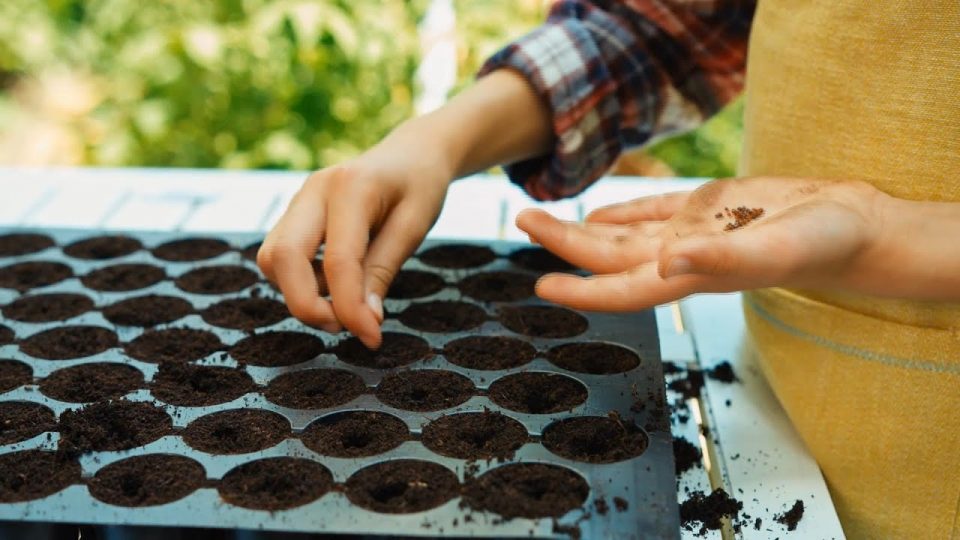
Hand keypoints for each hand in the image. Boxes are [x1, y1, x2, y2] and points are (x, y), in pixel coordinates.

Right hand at [257, 133, 451, 347]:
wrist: (412, 153)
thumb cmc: (420, 186)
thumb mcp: (415, 226)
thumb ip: (384, 271)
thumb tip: (364, 322)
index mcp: (352, 187)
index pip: (339, 260)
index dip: (351, 308)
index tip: (372, 338)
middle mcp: (314, 189)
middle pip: (282, 257)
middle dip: (306, 305)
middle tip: (345, 327)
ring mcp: (299, 200)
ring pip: (272, 259)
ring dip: (300, 294)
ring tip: (345, 306)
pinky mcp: (295, 214)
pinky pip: (280, 255)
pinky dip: (300, 281)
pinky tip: (336, 286)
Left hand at [516, 177, 886, 310]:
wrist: (852, 224)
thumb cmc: (821, 242)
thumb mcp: (773, 248)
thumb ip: (721, 258)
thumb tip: (665, 261)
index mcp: (692, 274)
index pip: (622, 287)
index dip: (581, 291)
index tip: (540, 287)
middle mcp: (682, 257)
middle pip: (609, 254)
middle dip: (563, 242)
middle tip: (523, 219)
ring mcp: (691, 232)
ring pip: (623, 232)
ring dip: (582, 225)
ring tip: (542, 215)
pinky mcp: (706, 208)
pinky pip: (652, 212)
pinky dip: (622, 210)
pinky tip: (598, 210)